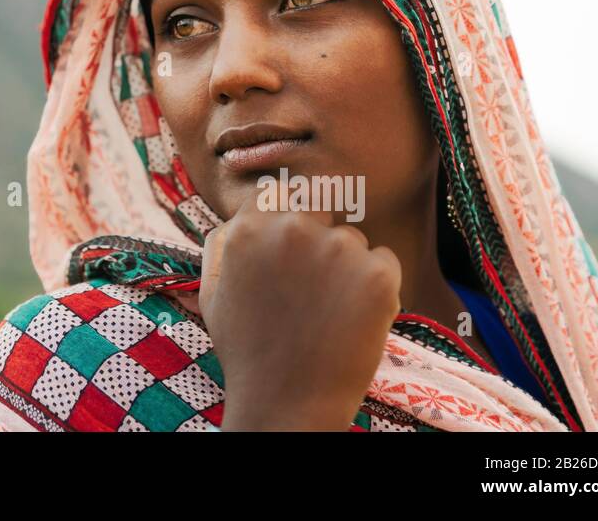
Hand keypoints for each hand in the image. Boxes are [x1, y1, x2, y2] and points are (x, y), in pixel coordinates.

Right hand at [199, 177, 401, 430]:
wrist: (286, 404)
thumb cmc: (247, 349)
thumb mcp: (212, 291)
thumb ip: (222, 243)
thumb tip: (242, 215)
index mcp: (251, 226)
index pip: (280, 192)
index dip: (289, 217)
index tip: (293, 246)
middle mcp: (294, 227)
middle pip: (321, 210)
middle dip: (319, 240)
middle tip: (314, 286)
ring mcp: (339, 248)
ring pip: (353, 240)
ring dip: (347, 265)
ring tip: (329, 311)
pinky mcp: (377, 275)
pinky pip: (385, 262)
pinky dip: (377, 285)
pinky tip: (354, 317)